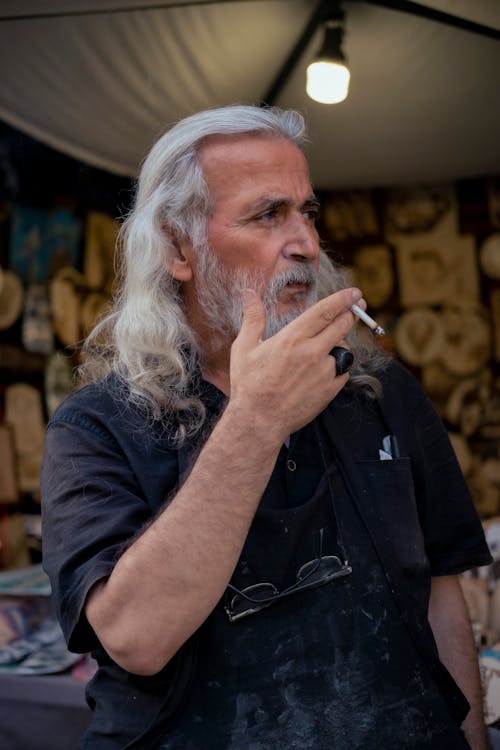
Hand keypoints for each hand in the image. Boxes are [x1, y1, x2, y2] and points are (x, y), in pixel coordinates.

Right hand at [228, 287, 362, 440]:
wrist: (258, 421)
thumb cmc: (249, 385)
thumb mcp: (244, 348)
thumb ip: (253, 318)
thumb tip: (248, 293)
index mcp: (292, 338)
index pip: (325, 311)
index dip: (343, 299)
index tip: (355, 292)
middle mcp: (312, 353)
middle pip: (342, 326)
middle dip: (352, 313)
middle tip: (358, 306)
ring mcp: (324, 372)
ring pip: (344, 349)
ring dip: (341, 343)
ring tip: (326, 347)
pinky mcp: (330, 390)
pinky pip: (343, 372)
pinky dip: (339, 367)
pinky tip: (324, 369)